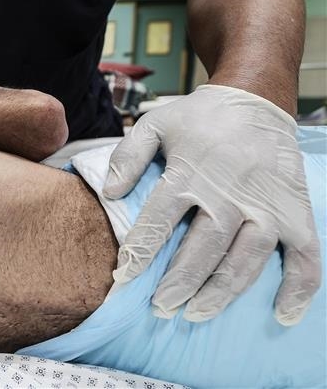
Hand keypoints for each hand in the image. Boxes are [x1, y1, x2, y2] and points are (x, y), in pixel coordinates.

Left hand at [103, 84, 319, 324]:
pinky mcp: (294, 212)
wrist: (256, 99)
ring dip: (221, 293)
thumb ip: (128, 157)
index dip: (138, 254)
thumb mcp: (155, 124)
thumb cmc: (199, 117)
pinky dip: (299, 288)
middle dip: (179, 284)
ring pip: (245, 260)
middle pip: (202, 250)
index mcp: (188, 175)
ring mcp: (265, 206)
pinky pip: (304, 256)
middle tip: (161, 308)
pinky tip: (283, 316)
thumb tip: (109, 194)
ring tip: (196, 314)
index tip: (122, 278)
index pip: (157, 223)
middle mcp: (227, 195)